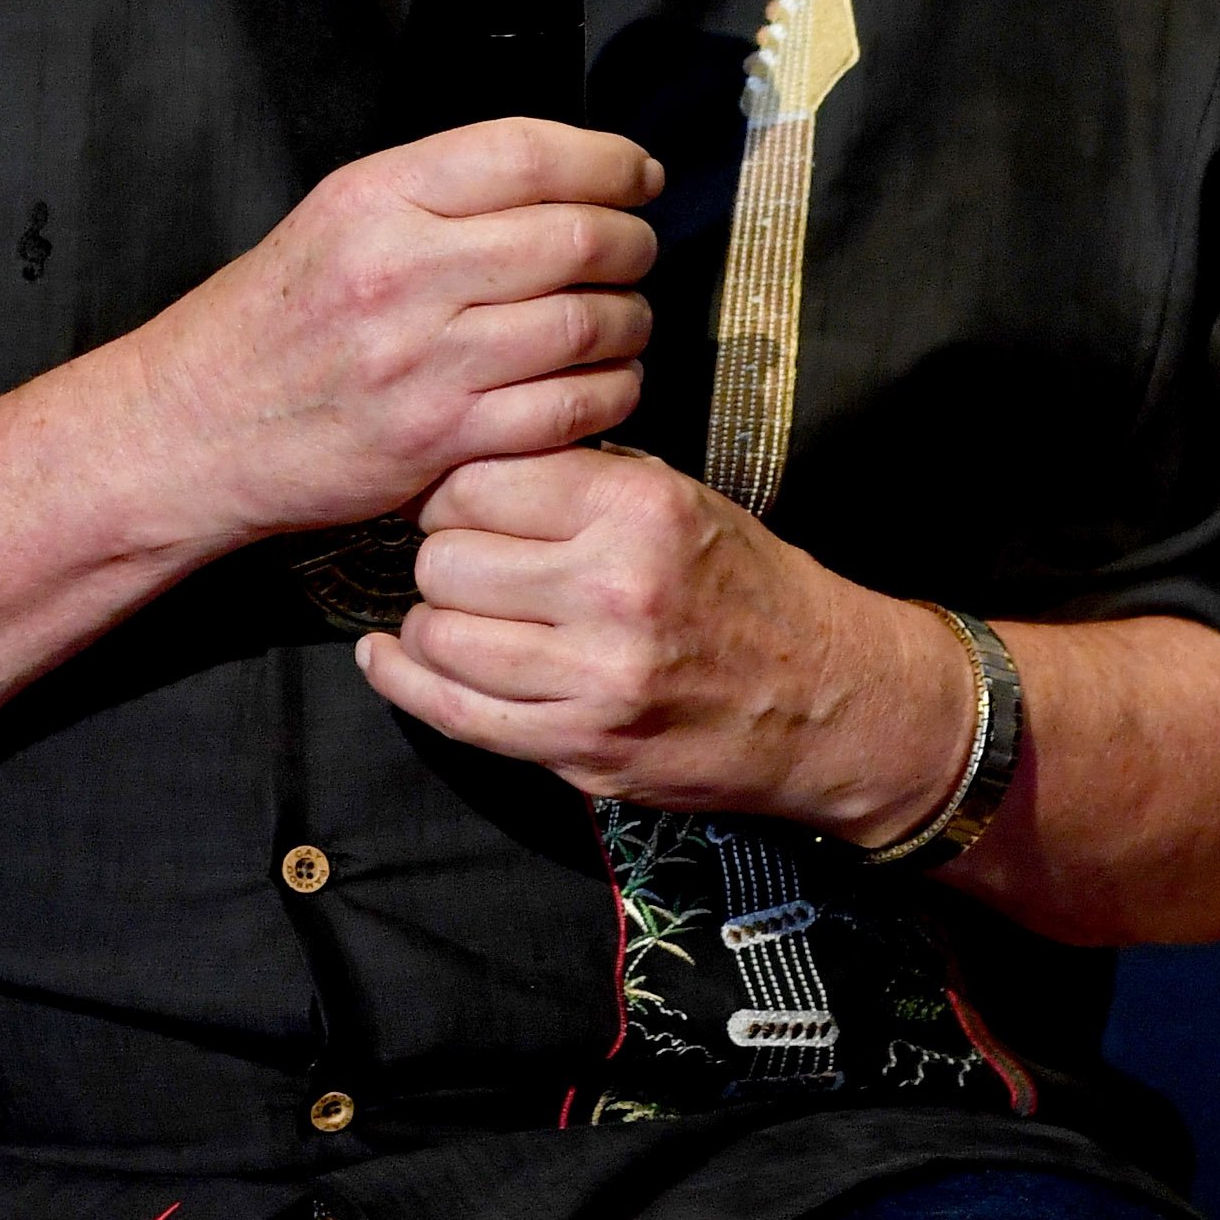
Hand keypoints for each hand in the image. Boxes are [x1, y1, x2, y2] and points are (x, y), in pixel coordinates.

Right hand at [124, 121, 660, 542]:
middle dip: (633, 242)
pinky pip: (568, 409)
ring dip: (631, 319)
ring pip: (586, 324)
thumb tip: (566, 174)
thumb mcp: (337, 217)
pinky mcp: (440, 440)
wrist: (199, 425)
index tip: (638, 174)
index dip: (608, 160)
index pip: (527, 153)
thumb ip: (441, 191)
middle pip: (574, 237)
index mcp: (377, 198)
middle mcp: (402, 272)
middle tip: (637, 250)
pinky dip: (610, 391)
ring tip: (625, 317)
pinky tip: (606, 380)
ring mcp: (424, 361)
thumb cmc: (277, 319)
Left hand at [355, 447, 974, 837]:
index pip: (479, 482)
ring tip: (455, 614)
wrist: (830, 699)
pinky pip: (454, 714)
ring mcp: (597, 679)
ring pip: (440, 636)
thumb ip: (577, 483)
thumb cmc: (745, 587)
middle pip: (447, 559)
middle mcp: (616, 588)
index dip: (455, 493)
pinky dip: (405, 683)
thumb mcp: (678, 500)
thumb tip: (460, 470)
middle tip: (464, 563)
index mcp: (638, 508)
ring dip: (431, 623)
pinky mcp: (582, 749)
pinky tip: (389, 659)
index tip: (464, 506)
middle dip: (440, 557)